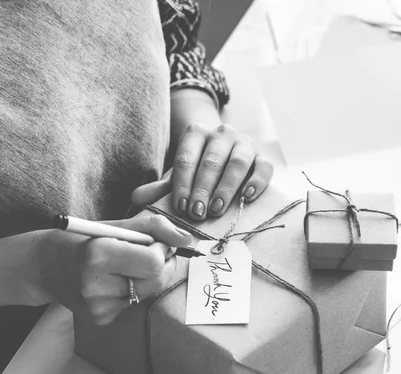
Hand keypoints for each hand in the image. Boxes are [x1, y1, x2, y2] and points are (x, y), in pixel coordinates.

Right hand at [35, 213, 192, 324]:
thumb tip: (188, 239)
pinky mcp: (101, 319)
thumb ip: (154, 227)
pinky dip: (132, 291)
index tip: (154, 243)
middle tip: (148, 253)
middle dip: (160, 265)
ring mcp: (98, 307)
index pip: (153, 262)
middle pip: (154, 281)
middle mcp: (96, 285)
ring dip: (146, 278)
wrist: (42, 267)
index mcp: (98, 255)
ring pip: (147, 293)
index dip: (161, 251)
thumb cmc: (80, 240)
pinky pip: (133, 304)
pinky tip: (112, 282)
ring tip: (124, 267)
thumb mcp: (114, 225)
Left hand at [131, 124, 273, 221]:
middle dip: (203, 189)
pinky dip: (257, 181)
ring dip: (226, 188)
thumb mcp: (178, 177)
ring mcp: (245, 144)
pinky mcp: (262, 157)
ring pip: (237, 163)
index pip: (187, 158)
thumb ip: (160, 189)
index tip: (180, 207)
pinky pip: (263, 167)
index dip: (183, 184)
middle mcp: (222, 133)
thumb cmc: (197, 171)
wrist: (226, 158)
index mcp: (196, 133)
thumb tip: (136, 199)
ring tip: (217, 209)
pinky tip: (247, 196)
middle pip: (212, 161)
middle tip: (197, 213)